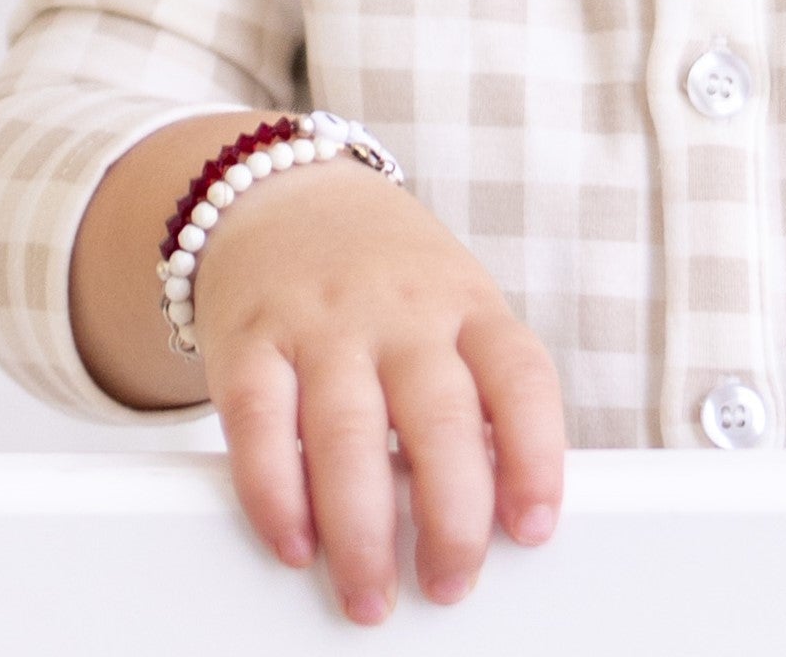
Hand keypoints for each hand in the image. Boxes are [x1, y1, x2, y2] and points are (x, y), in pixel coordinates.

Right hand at [192, 154, 566, 625]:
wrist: (284, 192)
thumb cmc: (384, 274)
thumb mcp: (450, 305)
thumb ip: (474, 390)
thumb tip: (498, 507)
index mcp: (466, 301)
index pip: (519, 376)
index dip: (536, 456)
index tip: (534, 528)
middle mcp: (400, 309)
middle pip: (438, 417)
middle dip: (449, 517)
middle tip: (449, 583)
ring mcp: (322, 321)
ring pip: (347, 434)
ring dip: (362, 531)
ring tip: (369, 592)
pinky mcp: (248, 340)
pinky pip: (259, 426)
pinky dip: (276, 496)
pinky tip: (295, 543)